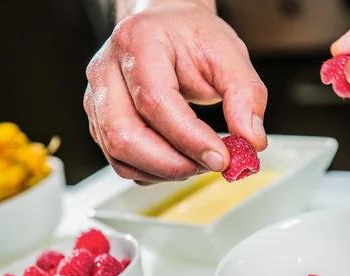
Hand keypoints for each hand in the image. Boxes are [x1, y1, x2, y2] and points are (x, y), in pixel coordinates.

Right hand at [84, 1, 267, 184]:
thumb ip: (246, 96)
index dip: (188, 137)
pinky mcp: (100, 122)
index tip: (221, 157)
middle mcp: (107, 71)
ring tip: (199, 160)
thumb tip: (252, 141)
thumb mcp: (229, 55)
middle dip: (174, 163)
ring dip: (164, 171)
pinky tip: (179, 160)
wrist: (165, 29)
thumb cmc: (191, 38)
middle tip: (212, 163)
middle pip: (125, 135)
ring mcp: (97, 99)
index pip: (154, 100)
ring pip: (120, 155)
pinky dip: (153, 172)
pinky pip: (121, 162)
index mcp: (138, 42)